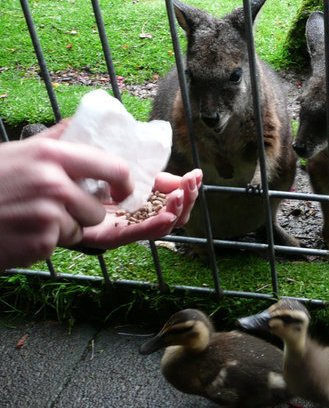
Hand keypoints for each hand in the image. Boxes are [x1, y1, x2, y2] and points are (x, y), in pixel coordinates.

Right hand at [0, 129, 132, 269]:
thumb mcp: (20, 151)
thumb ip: (56, 140)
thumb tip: (86, 121)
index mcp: (51, 154)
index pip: (114, 167)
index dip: (124, 182)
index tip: (122, 190)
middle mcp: (52, 182)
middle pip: (97, 206)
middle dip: (84, 212)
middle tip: (55, 208)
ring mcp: (47, 213)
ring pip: (82, 227)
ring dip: (63, 228)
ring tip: (30, 217)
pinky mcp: (40, 241)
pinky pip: (61, 243)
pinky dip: (44, 242)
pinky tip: (20, 231)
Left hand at [80, 168, 201, 249]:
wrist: (53, 189)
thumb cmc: (88, 178)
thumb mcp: (126, 170)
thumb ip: (151, 175)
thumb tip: (177, 178)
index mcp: (147, 202)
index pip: (176, 200)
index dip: (189, 189)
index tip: (196, 174)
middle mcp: (141, 218)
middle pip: (176, 216)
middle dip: (187, 199)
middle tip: (190, 184)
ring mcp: (128, 228)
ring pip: (163, 227)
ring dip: (176, 211)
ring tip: (180, 196)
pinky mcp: (112, 237)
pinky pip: (138, 234)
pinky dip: (156, 226)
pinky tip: (167, 217)